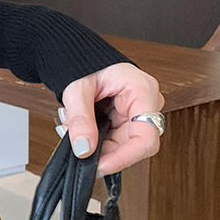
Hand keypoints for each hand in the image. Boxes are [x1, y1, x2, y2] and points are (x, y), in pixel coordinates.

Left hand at [56, 62, 163, 176]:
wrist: (75, 53)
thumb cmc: (82, 61)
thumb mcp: (76, 88)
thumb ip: (80, 118)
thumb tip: (84, 149)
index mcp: (142, 90)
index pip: (146, 137)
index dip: (124, 157)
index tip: (100, 166)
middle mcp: (146, 102)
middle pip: (134, 145)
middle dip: (103, 151)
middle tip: (77, 149)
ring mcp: (137, 111)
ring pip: (122, 144)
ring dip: (96, 145)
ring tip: (73, 130)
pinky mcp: (126, 117)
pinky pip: (115, 138)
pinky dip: (95, 139)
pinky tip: (79, 130)